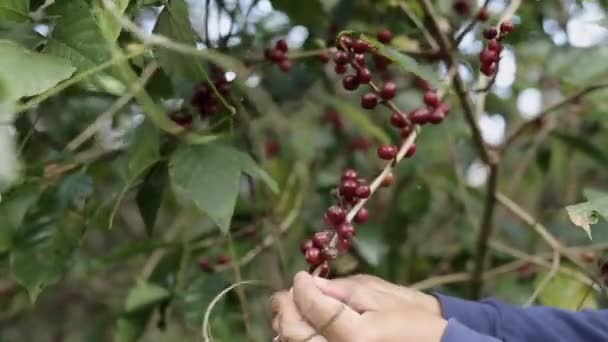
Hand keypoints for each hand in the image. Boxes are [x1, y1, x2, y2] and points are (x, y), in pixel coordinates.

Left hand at [271, 271, 446, 341]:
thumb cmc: (416, 321)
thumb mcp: (381, 296)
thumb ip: (343, 291)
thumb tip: (310, 284)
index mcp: (356, 336)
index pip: (313, 307)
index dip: (301, 287)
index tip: (301, 276)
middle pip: (294, 333)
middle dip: (285, 308)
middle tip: (287, 292)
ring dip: (287, 325)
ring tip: (293, 308)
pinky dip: (298, 339)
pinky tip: (304, 328)